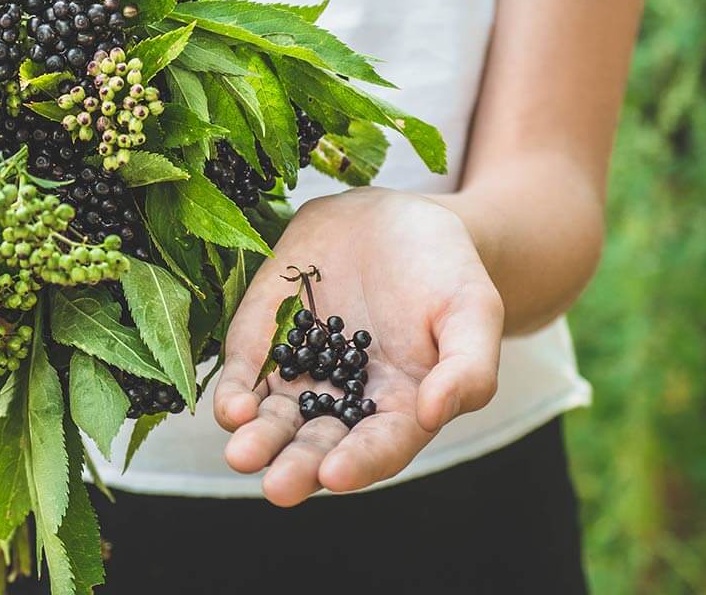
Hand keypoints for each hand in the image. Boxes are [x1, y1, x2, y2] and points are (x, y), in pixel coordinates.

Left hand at [214, 187, 503, 505]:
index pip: (379, 448)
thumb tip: (434, 413)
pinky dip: (235, 396)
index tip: (337, 472)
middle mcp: (344, 404)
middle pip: (317, 447)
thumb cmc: (445, 270)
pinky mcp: (264, 342)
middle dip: (296, 468)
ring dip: (257, 442)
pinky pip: (245, 377)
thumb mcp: (473, 311)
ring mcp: (300, 375)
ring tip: (242, 453)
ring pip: (273, 423)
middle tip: (279, 486)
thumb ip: (468, 368)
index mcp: (400, 409)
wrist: (397, 219)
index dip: (359, 463)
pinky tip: (232, 408)